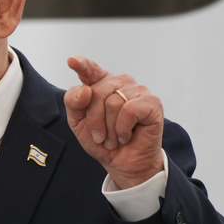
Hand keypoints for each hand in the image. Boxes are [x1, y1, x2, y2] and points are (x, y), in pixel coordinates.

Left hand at [64, 55, 163, 188]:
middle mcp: (120, 82)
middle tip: (101, 136)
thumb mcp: (78, 123)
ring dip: (110, 129)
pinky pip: (128, 110)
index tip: (72, 61)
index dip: (82, 64)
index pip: (90, 70)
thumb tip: (85, 89)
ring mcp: (138, 90)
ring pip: (112, 103)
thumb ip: (74, 103)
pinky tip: (127, 135)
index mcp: (101, 84)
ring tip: (115, 137)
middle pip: (96, 93)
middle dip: (94, 120)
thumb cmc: (102, 140)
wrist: (123, 163)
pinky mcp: (152, 102)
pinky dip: (123, 129)